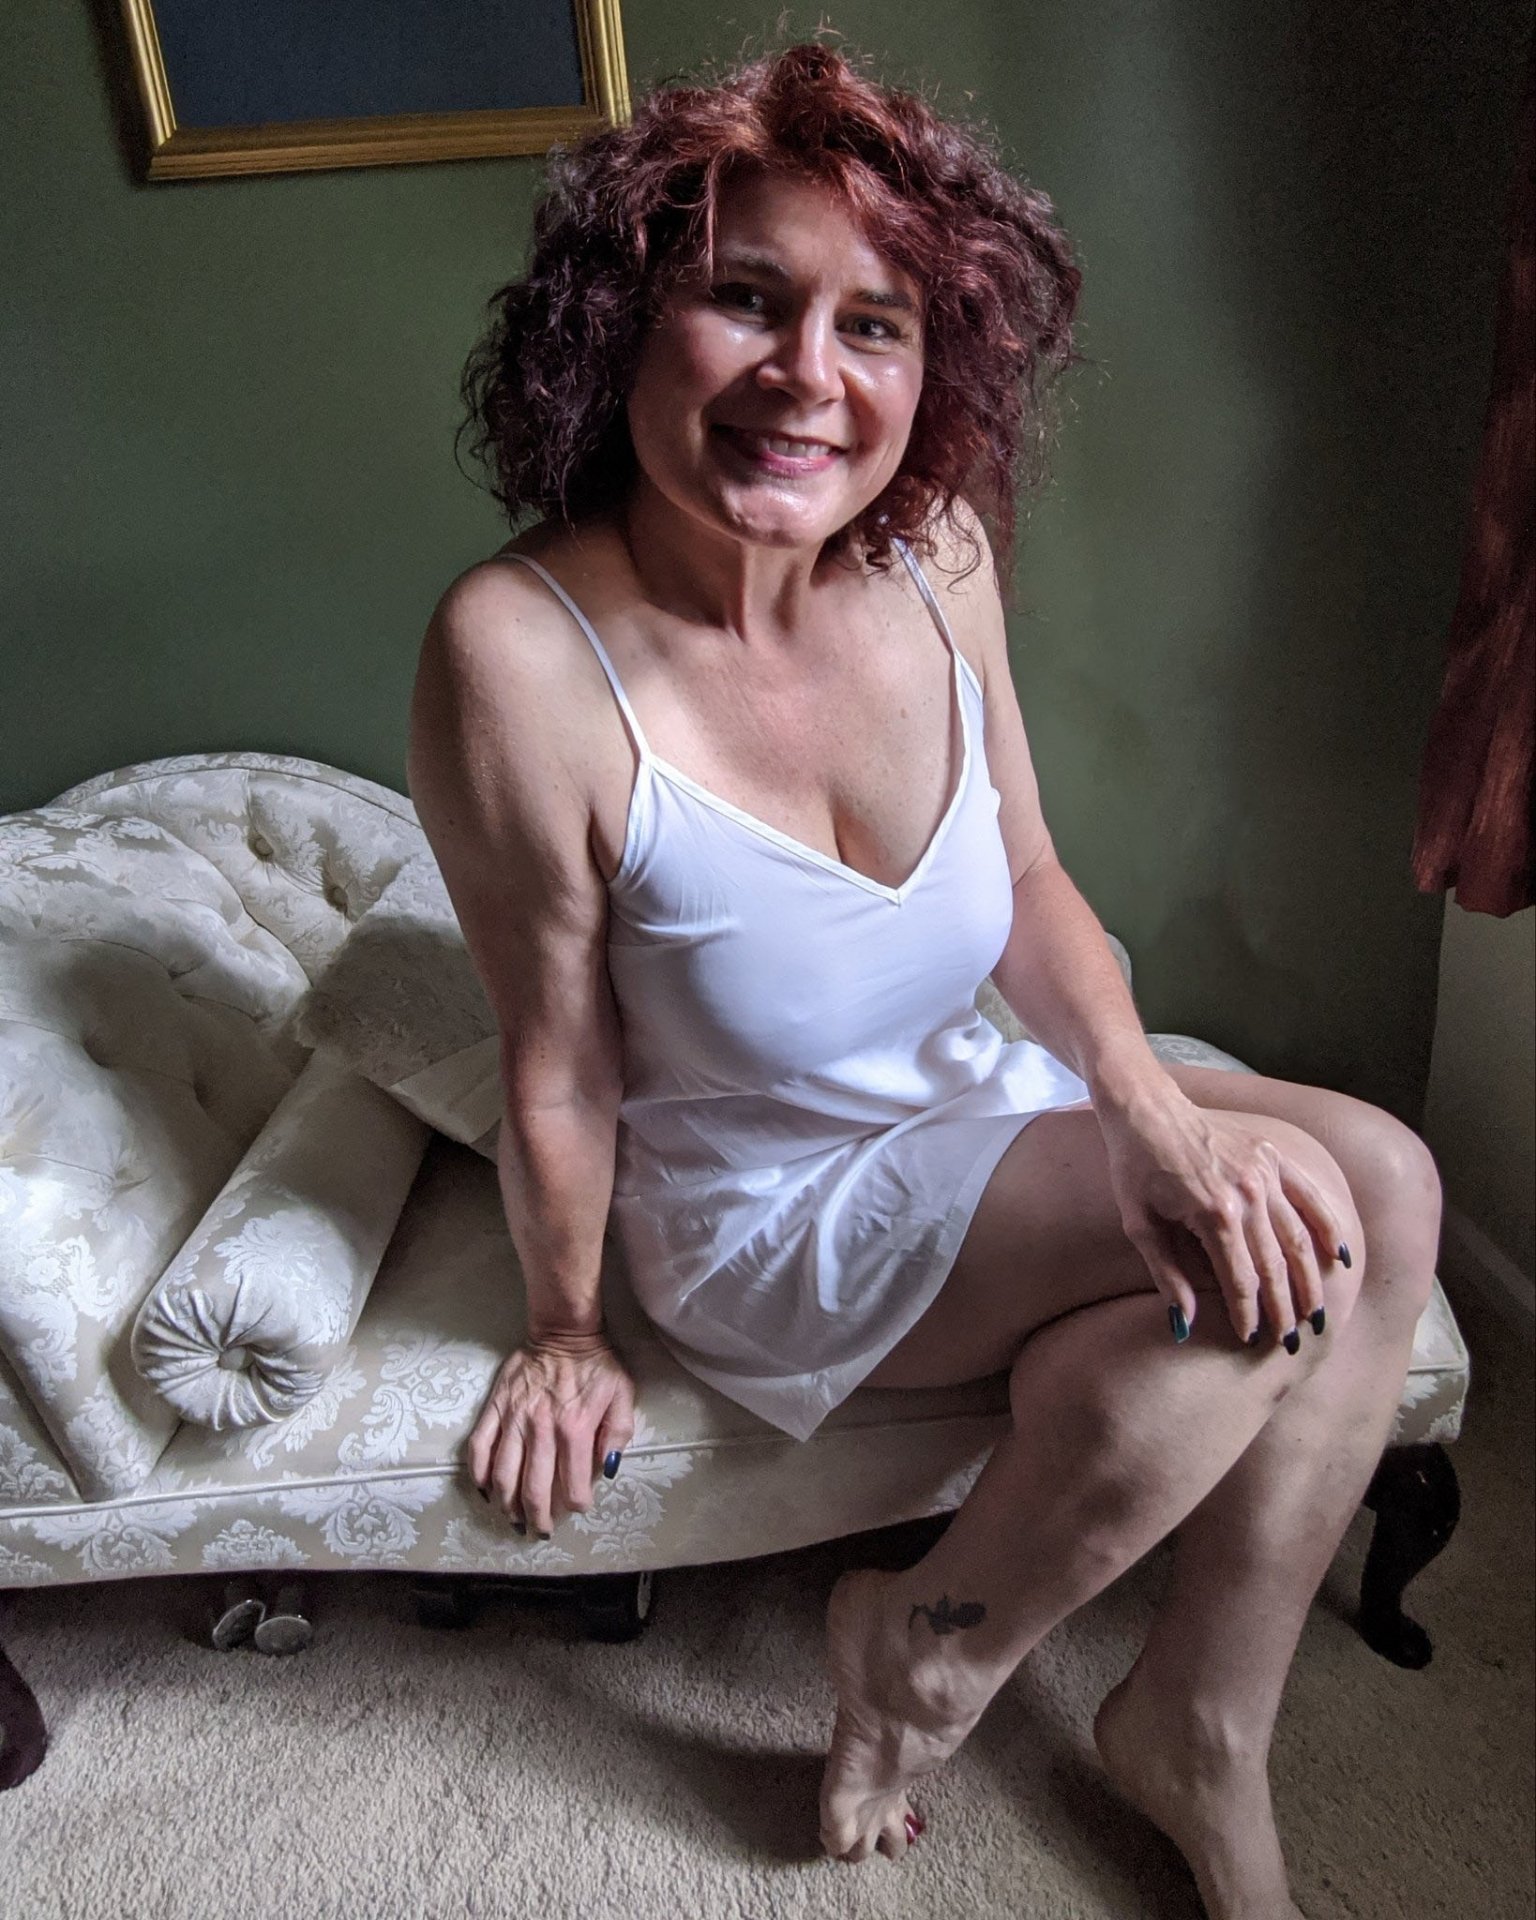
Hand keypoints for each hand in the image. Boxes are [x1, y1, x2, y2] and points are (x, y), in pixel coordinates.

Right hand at [467, 1331, 636, 1533]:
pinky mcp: (495, 1407)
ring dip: (507, 1504)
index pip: (574, 1485)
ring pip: (503, 1475)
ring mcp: (514, 1419)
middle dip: (537, 1518)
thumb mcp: (622, 1396)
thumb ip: (617, 1435)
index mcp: (575, 1429)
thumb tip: (606, 1471)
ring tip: (513, 1519)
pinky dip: (479, 1473)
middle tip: (540, 1531)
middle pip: (533, 1490)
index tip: (578, 1507)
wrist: (564, 1332)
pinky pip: (480, 1446)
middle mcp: (541, 1429)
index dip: (577, 1504)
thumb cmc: (597, 1365)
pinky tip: (485, 1490)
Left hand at [1095, 1086, 1351, 1343]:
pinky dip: (1327, 1226)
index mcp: (1214, 1214)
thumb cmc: (1135, 1169)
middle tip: (1288, 1341)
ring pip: (1298, 1238)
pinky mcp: (1273, 1157)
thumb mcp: (1138, 1225)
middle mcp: (1248, 1195)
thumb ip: (1166, 1275)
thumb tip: (1184, 1324)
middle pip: (1274, 1265)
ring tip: (1316, 1314)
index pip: (1240, 1280)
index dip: (1246, 1314)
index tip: (1250, 1340)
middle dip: (1282, 1309)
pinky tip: (1339, 1257)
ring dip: (1309, 1280)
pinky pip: (1309, 1197)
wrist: (1146, 1108)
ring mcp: (1265, 1173)